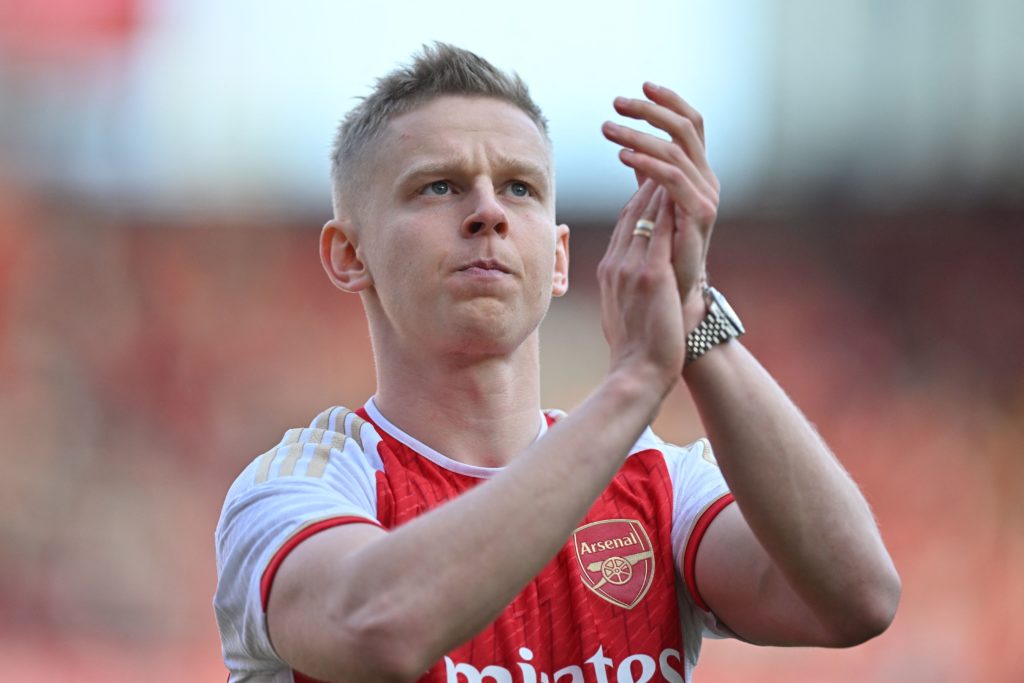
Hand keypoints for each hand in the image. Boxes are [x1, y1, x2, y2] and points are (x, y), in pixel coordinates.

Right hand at [597, 180, 684, 396]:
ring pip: (644, 216)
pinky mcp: (650, 276)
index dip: (637, 201)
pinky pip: (660, 232)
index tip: (653, 183)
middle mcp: (615, 265)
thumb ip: (626, 291)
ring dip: (658, 187)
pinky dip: (670, 208)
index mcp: (609, 273)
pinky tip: (682, 190)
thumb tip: (633, 287)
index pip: (623, 227)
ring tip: (673, 163)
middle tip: (663, 159)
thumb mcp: (623, 315)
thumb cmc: (634, 354)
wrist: (636, 375)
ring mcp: (630, 269)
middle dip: (647, 185)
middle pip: (630, 214)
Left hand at [601, 83, 719, 330]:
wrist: (671, 308)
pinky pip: (673, 180)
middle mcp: (705, 183)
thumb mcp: (648, 216)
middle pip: (686, 129)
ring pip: (675, 151)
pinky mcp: (699, 217)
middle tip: (618, 103)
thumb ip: (644, 185)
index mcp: (695, 179)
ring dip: (640, 134)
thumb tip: (629, 153)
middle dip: (651, 111)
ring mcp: (705, 199)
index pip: (687, 128)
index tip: (639, 89)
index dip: (667, 105)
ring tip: (609, 128)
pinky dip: (648, 164)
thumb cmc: (657, 264)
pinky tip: (624, 156)